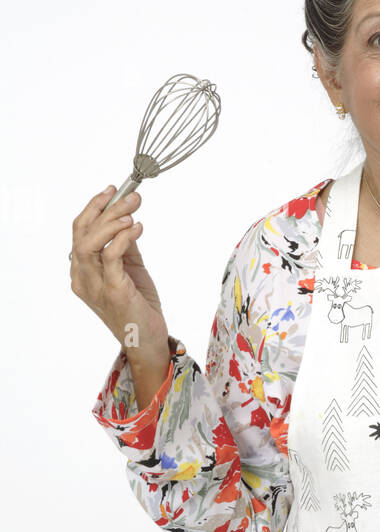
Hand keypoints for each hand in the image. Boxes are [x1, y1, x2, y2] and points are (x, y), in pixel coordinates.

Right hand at [70, 184, 168, 355]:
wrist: (147, 340)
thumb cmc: (138, 306)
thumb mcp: (129, 269)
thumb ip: (124, 246)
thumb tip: (126, 218)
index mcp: (82, 271)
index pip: (79, 231)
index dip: (94, 207)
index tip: (112, 191)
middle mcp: (82, 278)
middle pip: (82, 232)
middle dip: (105, 208)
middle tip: (131, 196)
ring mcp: (95, 286)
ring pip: (90, 242)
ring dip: (111, 221)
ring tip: (132, 211)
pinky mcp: (113, 291)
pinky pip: (111, 257)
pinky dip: (123, 238)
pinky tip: (137, 228)